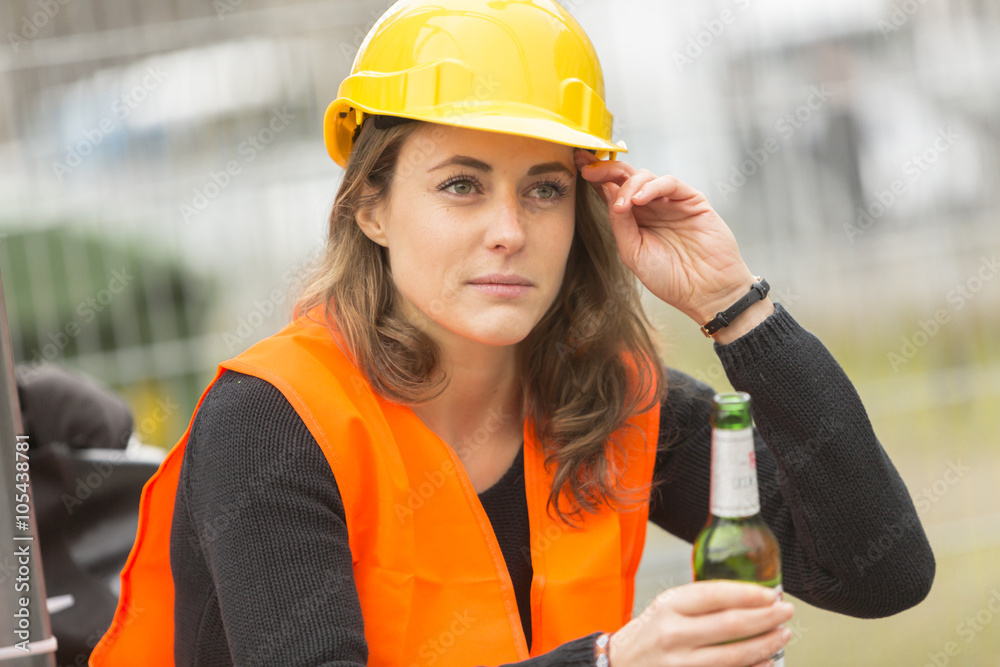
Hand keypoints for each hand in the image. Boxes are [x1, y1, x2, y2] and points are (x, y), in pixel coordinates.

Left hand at [576, 151, 772, 337]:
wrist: (705, 292)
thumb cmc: (671, 279)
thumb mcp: (633, 253)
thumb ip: (620, 224)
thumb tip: (607, 192)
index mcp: (635, 219)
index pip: (612, 191)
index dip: (596, 178)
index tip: (578, 166)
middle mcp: (651, 207)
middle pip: (626, 177)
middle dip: (606, 169)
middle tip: (590, 170)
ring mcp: (671, 202)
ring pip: (646, 176)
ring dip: (628, 184)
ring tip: (622, 205)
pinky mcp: (692, 200)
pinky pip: (670, 183)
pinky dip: (652, 187)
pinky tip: (639, 200)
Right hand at [608, 581, 792, 666]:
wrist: (620, 665)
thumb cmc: (649, 634)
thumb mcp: (666, 607)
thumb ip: (700, 603)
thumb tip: (749, 598)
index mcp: (668, 606)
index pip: (715, 595)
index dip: (749, 594)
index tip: (772, 594)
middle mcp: (673, 634)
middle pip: (730, 625)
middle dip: (765, 618)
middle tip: (786, 611)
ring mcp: (680, 664)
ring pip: (734, 656)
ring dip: (765, 645)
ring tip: (782, 635)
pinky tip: (766, 662)